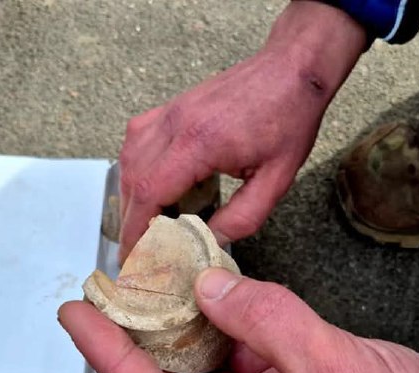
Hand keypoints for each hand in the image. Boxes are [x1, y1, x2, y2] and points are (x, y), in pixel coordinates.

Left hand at [59, 269, 418, 372]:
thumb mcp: (326, 363)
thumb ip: (260, 317)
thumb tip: (207, 285)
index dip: (111, 358)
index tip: (78, 316)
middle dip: (140, 346)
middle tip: (109, 297)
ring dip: (186, 336)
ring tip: (158, 292)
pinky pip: (235, 369)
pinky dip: (225, 334)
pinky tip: (215, 302)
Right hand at [117, 1, 366, 260]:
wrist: (290, 71)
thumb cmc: (288, 120)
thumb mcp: (275, 181)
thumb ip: (242, 218)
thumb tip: (210, 242)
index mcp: (200, 142)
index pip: (150, 192)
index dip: (136, 229)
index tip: (133, 256)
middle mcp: (175, 124)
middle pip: (132, 180)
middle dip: (130, 221)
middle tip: (138, 250)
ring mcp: (168, 113)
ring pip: (128, 162)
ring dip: (132, 197)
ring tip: (146, 225)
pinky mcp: (170, 109)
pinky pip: (136, 143)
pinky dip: (136, 171)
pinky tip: (151, 189)